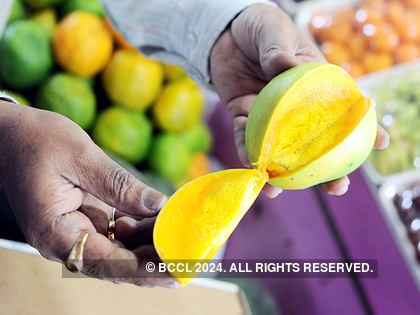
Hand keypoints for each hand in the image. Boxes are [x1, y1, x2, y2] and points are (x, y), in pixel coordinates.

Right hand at [0, 101, 177, 287]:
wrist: (11, 134)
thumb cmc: (35, 140)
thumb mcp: (81, 156)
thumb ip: (119, 185)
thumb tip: (158, 205)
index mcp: (54, 231)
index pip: (105, 262)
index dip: (143, 270)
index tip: (175, 271)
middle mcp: (64, 240)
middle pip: (116, 264)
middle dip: (153, 263)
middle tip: (189, 261)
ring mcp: (75, 231)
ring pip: (119, 251)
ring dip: (150, 246)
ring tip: (182, 240)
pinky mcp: (84, 220)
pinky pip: (116, 233)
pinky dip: (140, 229)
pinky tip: (162, 221)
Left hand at [210, 4, 388, 196]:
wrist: (226, 33)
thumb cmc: (260, 29)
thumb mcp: (273, 30)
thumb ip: (277, 47)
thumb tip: (281, 65)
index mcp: (313, 85)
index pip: (342, 108)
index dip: (363, 126)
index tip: (380, 142)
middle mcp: (293, 108)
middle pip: (314, 142)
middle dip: (326, 168)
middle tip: (337, 188)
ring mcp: (269, 116)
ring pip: (280, 150)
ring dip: (281, 172)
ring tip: (279, 190)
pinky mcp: (243, 117)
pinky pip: (243, 138)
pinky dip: (246, 154)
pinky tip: (252, 170)